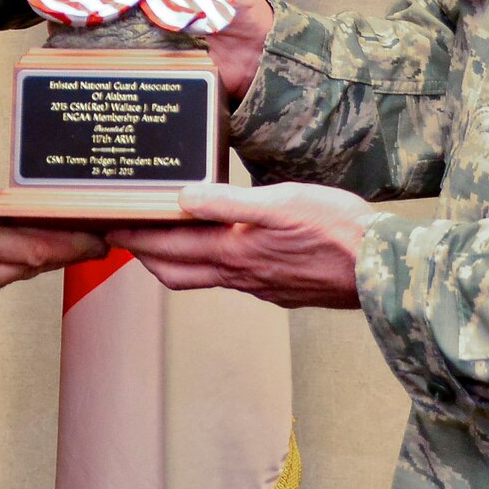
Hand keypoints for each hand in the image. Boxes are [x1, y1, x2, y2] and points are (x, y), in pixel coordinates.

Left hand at [107, 182, 376, 309]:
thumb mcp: (282, 202)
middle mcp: (241, 276)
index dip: (136, 240)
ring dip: (176, 263)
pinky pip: (231, 280)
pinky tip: (220, 251)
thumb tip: (183, 198)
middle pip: (177, 273)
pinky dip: (210, 266)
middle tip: (125, 236)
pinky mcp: (279, 289)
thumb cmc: (336, 230)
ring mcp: (260, 286)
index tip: (110, 228)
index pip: (169, 250)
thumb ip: (230, 203)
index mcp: (234, 253)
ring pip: (203, 278)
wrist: (379, 268)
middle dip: (146, 256)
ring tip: (163, 241)